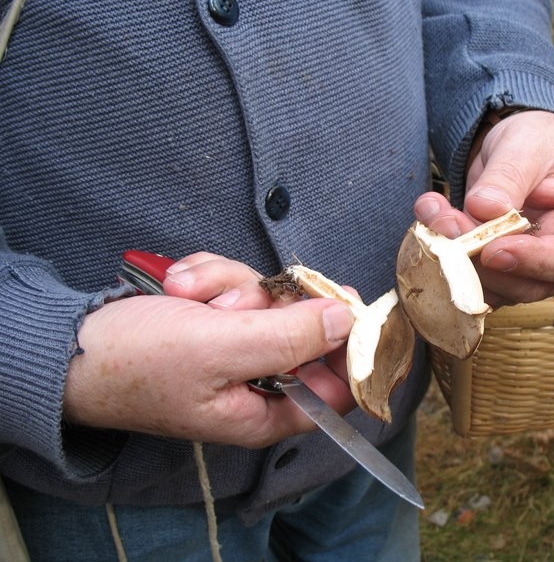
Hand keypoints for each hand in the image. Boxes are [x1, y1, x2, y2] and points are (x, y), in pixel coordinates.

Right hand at [64, 253, 355, 447]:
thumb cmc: (138, 362)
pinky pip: (237, 282)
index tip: (339, 299)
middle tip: (225, 303)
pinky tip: (179, 284)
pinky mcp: (218, 318)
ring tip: (186, 293)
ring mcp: (239, 345)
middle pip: (304, 326)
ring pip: (268, 295)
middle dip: (263, 301)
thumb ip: (289, 338)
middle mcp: (260, 381)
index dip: (347, 342)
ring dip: (228, 284)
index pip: (340, 384)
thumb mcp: (219, 349)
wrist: (71, 346)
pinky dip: (210, 276)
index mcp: (269, 411)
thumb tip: (348, 320)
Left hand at [416, 110, 553, 305]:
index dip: (536, 262)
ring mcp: (530, 268)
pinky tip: (430, 217)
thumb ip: (509, 175)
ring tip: (435, 214)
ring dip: (458, 260)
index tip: (494, 250)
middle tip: (449, 224)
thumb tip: (485, 209)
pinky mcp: (497, 271)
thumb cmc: (537, 140)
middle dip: (483, 262)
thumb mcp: (527, 144)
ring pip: (495, 288)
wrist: (515, 145)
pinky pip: (471, 278)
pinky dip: (445, 254)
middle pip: (530, 284)